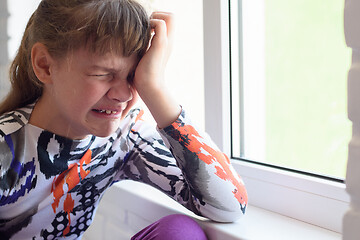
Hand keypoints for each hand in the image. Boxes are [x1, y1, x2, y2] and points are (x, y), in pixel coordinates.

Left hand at [133, 12, 180, 127]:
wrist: (149, 86)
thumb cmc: (143, 74)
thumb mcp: (145, 55)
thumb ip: (145, 46)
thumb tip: (135, 40)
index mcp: (166, 42)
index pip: (169, 20)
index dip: (158, 18)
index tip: (148, 28)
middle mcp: (169, 40)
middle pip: (172, 16)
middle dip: (158, 15)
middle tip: (147, 27)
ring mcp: (166, 41)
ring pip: (170, 16)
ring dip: (155, 17)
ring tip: (146, 30)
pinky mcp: (160, 44)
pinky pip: (159, 23)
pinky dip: (150, 23)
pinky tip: (143, 35)